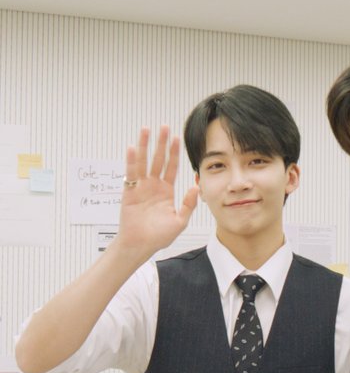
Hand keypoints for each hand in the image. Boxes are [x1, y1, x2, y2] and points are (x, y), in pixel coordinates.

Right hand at [118, 127, 199, 256]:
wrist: (140, 245)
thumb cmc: (158, 237)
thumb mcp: (179, 221)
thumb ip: (188, 204)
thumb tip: (195, 187)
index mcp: (165, 191)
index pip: (171, 167)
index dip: (174, 153)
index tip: (177, 138)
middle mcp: (153, 186)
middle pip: (158, 160)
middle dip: (161, 143)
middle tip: (164, 127)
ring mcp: (141, 187)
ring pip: (144, 162)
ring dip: (145, 146)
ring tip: (146, 130)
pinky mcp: (130, 191)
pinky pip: (131, 173)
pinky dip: (132, 161)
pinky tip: (133, 148)